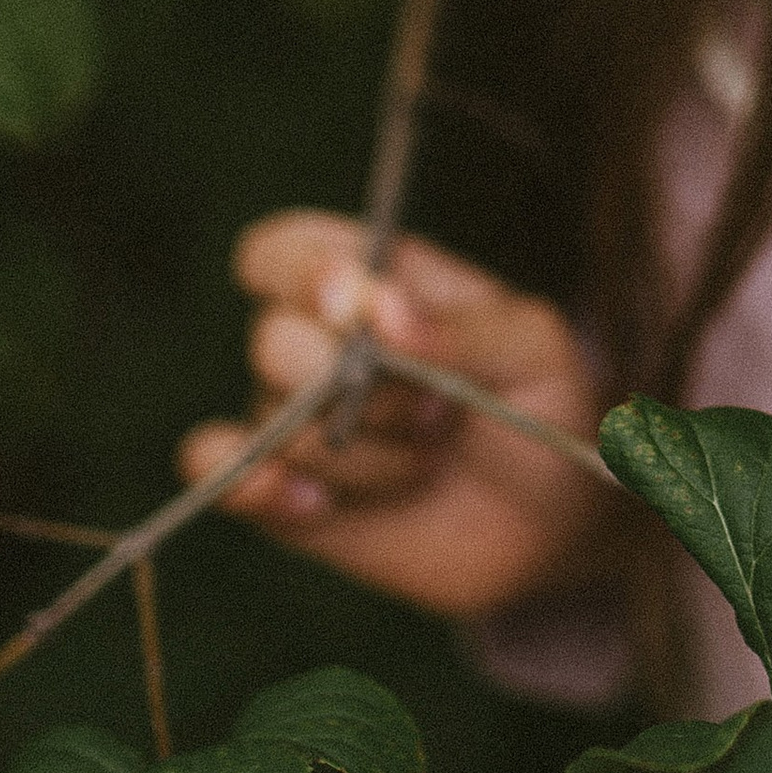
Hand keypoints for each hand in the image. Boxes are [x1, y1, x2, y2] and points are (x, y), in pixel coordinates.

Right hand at [176, 214, 620, 621]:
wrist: (551, 521)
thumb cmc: (542, 407)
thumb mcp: (532, 352)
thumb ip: (459, 327)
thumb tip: (377, 306)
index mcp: (372, 282)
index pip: (281, 251)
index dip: (301, 273)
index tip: (351, 305)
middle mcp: (319, 343)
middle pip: (271, 341)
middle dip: (357, 386)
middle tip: (436, 414)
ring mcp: (297, 419)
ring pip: (275, 422)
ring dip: (362, 454)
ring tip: (426, 461)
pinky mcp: (285, 494)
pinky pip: (220, 475)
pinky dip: (252, 484)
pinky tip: (317, 504)